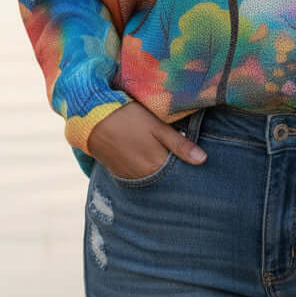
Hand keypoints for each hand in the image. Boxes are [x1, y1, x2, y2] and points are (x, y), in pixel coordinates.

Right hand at [87, 101, 206, 179]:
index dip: (188, 168)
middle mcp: (143, 177)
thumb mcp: (157, 126)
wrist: (92, 118)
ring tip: (165, 157)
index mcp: (156, 165)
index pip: (179, 174)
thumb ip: (179, 144)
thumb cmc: (128, 117)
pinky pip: (139, 177)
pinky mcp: (119, 173)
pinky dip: (146, 171)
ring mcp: (129, 176)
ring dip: (160, 172)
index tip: (198, 164)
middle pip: (166, 178)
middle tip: (184, 160)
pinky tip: (148, 159)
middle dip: (175, 171)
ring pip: (152, 179)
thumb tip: (203, 160)